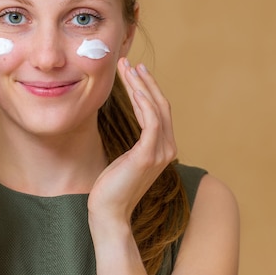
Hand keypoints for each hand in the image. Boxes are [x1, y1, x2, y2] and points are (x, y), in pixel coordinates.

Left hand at [88, 58, 176, 224]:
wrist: (108, 212)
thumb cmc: (112, 186)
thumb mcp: (126, 158)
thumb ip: (136, 143)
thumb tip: (130, 124)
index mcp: (163, 148)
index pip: (159, 111)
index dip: (148, 88)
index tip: (134, 71)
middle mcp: (167, 149)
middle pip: (160, 105)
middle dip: (144, 81)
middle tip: (128, 62)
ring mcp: (160, 153)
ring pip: (155, 109)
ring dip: (141, 86)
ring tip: (126, 68)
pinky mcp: (147, 155)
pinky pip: (151, 122)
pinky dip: (143, 102)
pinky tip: (133, 88)